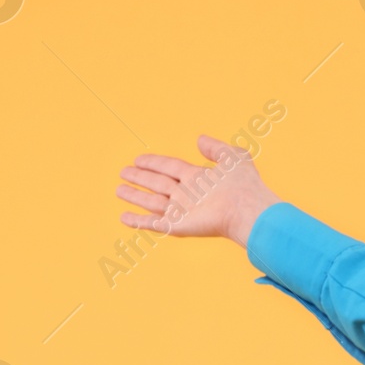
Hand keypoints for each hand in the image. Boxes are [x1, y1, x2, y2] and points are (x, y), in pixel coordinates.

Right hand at [117, 135, 280, 247]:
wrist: (245, 210)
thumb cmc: (243, 185)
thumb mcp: (233, 157)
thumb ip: (216, 147)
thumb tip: (200, 138)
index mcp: (197, 177)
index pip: (170, 167)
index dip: (154, 162)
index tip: (138, 158)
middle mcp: (187, 194)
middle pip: (157, 183)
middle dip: (140, 178)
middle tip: (123, 172)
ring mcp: (181, 210)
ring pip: (151, 202)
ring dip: (135, 196)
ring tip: (119, 190)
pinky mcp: (177, 225)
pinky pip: (152, 223)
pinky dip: (137, 221)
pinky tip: (124, 217)